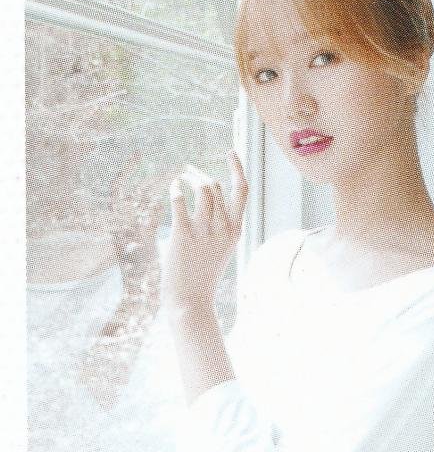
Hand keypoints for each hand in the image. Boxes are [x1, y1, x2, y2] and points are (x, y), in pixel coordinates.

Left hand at [161, 151, 248, 315]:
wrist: (191, 300)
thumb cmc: (203, 276)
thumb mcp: (220, 250)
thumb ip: (220, 227)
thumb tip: (209, 200)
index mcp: (234, 231)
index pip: (241, 191)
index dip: (237, 168)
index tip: (230, 151)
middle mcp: (222, 228)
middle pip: (216, 186)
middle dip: (201, 173)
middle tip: (189, 171)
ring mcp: (204, 231)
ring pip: (202, 189)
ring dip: (189, 177)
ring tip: (180, 178)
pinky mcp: (183, 235)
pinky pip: (180, 201)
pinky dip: (176, 189)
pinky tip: (173, 187)